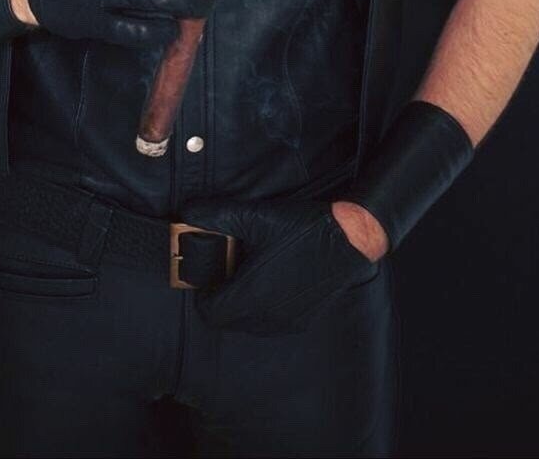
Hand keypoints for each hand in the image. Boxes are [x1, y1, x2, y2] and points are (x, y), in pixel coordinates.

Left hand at [182, 191, 381, 336]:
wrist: (349, 240)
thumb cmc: (303, 230)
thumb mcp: (256, 217)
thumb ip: (218, 216)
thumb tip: (189, 213)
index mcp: (252, 294)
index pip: (210, 311)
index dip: (203, 293)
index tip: (207, 274)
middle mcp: (267, 315)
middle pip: (227, 320)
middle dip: (220, 298)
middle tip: (225, 270)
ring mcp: (286, 320)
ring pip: (248, 324)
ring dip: (240, 305)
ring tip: (247, 272)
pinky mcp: (301, 319)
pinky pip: (270, 323)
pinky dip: (261, 308)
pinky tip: (269, 279)